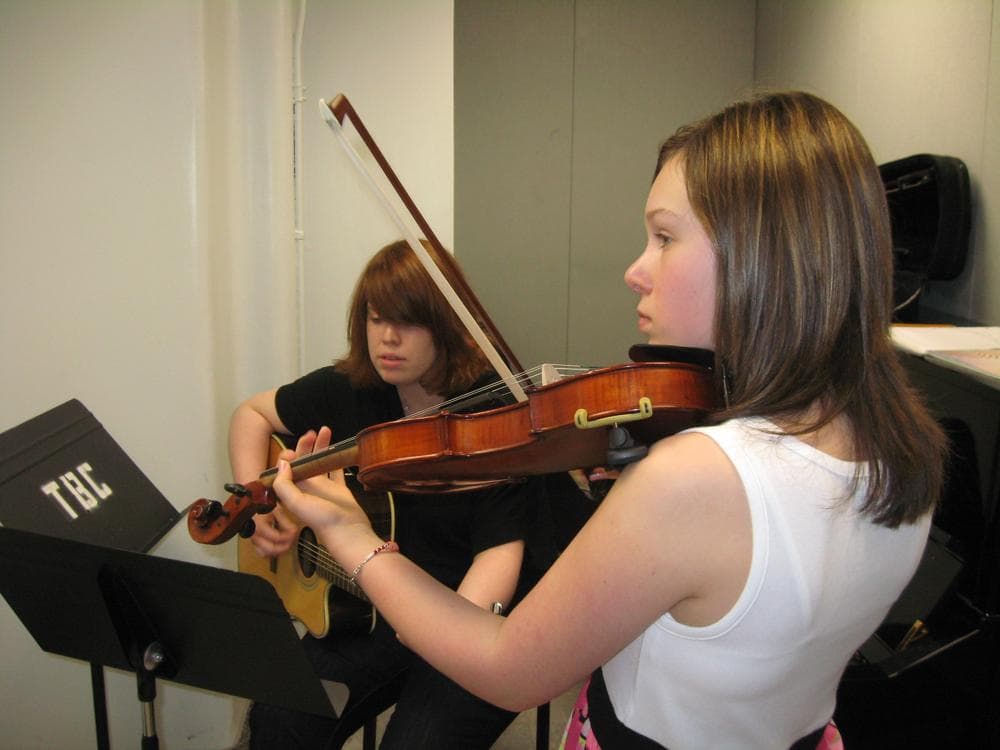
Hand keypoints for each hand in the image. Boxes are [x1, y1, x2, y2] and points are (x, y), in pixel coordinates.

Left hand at [247, 428, 340, 556]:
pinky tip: (338, 446)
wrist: (348, 531)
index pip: (287, 469)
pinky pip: (337, 469)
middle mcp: (308, 487)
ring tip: (326, 431)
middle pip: (304, 461)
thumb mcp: (296, 502)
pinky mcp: (339, 488)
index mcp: (295, 490)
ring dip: (322, 446)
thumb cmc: (322, 519)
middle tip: (311, 433)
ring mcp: (324, 486)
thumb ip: (284, 484)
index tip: (292, 449)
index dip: (288, 457)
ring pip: (321, 461)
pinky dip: (337, 458)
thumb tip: (283, 463)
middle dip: (305, 446)